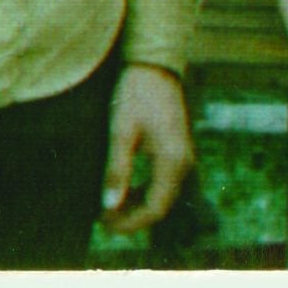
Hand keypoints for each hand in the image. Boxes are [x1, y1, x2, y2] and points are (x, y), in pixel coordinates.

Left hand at [99, 65, 193, 233]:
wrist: (154, 63)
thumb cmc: (135, 93)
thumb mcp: (121, 131)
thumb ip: (117, 170)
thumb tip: (109, 206)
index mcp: (173, 160)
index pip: (155, 209)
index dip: (129, 223)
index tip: (104, 224)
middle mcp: (184, 162)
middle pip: (160, 206)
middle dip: (132, 218)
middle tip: (102, 219)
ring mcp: (184, 156)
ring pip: (163, 196)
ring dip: (137, 205)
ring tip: (109, 206)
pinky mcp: (178, 150)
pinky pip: (164, 182)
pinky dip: (144, 191)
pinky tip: (125, 189)